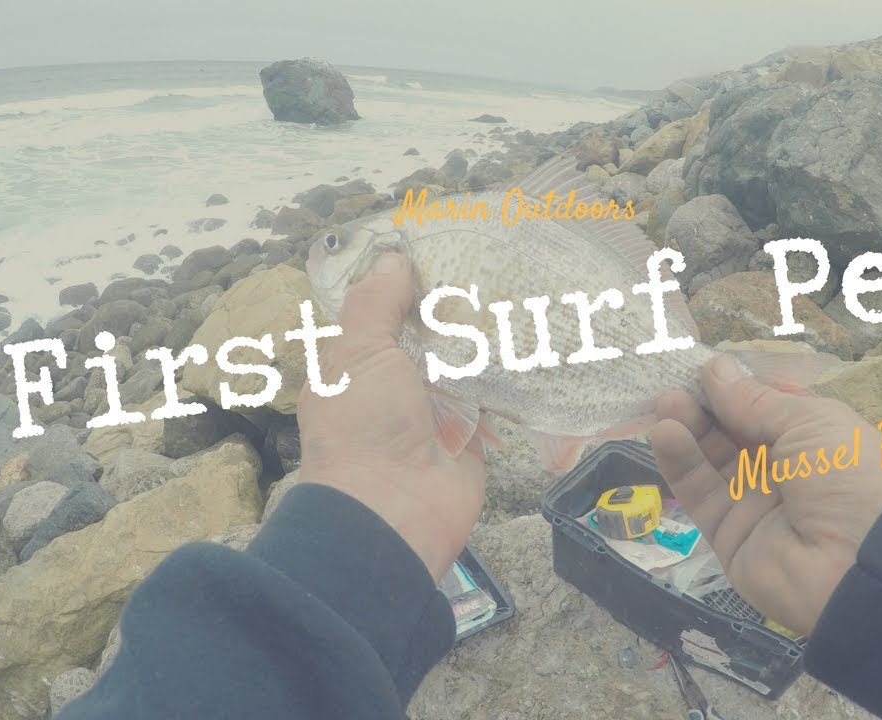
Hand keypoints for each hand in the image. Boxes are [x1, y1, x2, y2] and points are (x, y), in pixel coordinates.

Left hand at [296, 253, 484, 581]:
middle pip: (425, 329)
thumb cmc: (361, 428)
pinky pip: (490, 390)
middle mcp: (392, 380)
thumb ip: (374, 303)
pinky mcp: (471, 427)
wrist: (395, 512)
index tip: (435, 242)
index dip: (402, 278)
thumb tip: (393, 259)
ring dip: (482, 333)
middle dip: (450, 302)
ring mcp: (433, 404)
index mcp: (354, 361)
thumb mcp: (356, 352)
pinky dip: (506, 370)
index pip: (379, 308)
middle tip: (487, 257)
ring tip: (514, 286)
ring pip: (461, 356)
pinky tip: (528, 334)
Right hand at [651, 354, 881, 634]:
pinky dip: (681, 466)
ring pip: (713, 463)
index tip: (702, 368)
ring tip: (666, 406)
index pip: (767, 408)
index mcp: (817, 439)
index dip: (736, 388)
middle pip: (735, 434)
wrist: (866, 566)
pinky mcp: (730, 537)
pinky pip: (702, 497)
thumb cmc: (851, 474)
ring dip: (688, 431)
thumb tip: (714, 368)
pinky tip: (666, 435)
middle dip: (705, 407)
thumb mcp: (810, 423)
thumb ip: (753, 401)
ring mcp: (757, 505)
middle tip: (674, 385)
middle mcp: (787, 471)